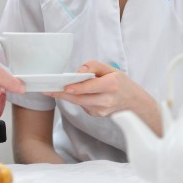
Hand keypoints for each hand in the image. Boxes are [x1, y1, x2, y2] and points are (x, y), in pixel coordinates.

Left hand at [44, 60, 160, 133]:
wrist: (135, 104)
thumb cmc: (122, 84)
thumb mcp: (112, 69)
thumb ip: (94, 66)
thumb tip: (79, 72)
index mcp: (111, 85)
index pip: (90, 87)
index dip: (75, 88)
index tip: (64, 86)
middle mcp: (106, 100)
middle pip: (80, 98)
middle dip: (62, 94)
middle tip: (47, 90)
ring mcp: (102, 110)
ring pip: (79, 103)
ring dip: (66, 97)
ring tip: (53, 90)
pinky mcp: (97, 115)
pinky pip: (83, 106)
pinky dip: (77, 99)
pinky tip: (75, 94)